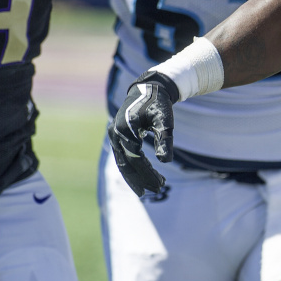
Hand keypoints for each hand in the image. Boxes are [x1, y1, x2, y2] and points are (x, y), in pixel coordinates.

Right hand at [107, 72, 179, 196]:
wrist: (149, 89)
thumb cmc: (159, 103)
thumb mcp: (165, 120)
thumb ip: (165, 138)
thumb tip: (166, 161)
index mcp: (126, 129)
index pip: (136, 159)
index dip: (147, 174)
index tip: (160, 185)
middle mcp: (116, 133)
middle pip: (127, 163)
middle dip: (141, 179)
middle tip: (155, 191)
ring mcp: (115, 135)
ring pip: (123, 161)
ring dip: (136, 175)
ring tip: (151, 187)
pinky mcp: (118, 136)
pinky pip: (123, 156)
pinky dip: (132, 167)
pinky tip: (143, 175)